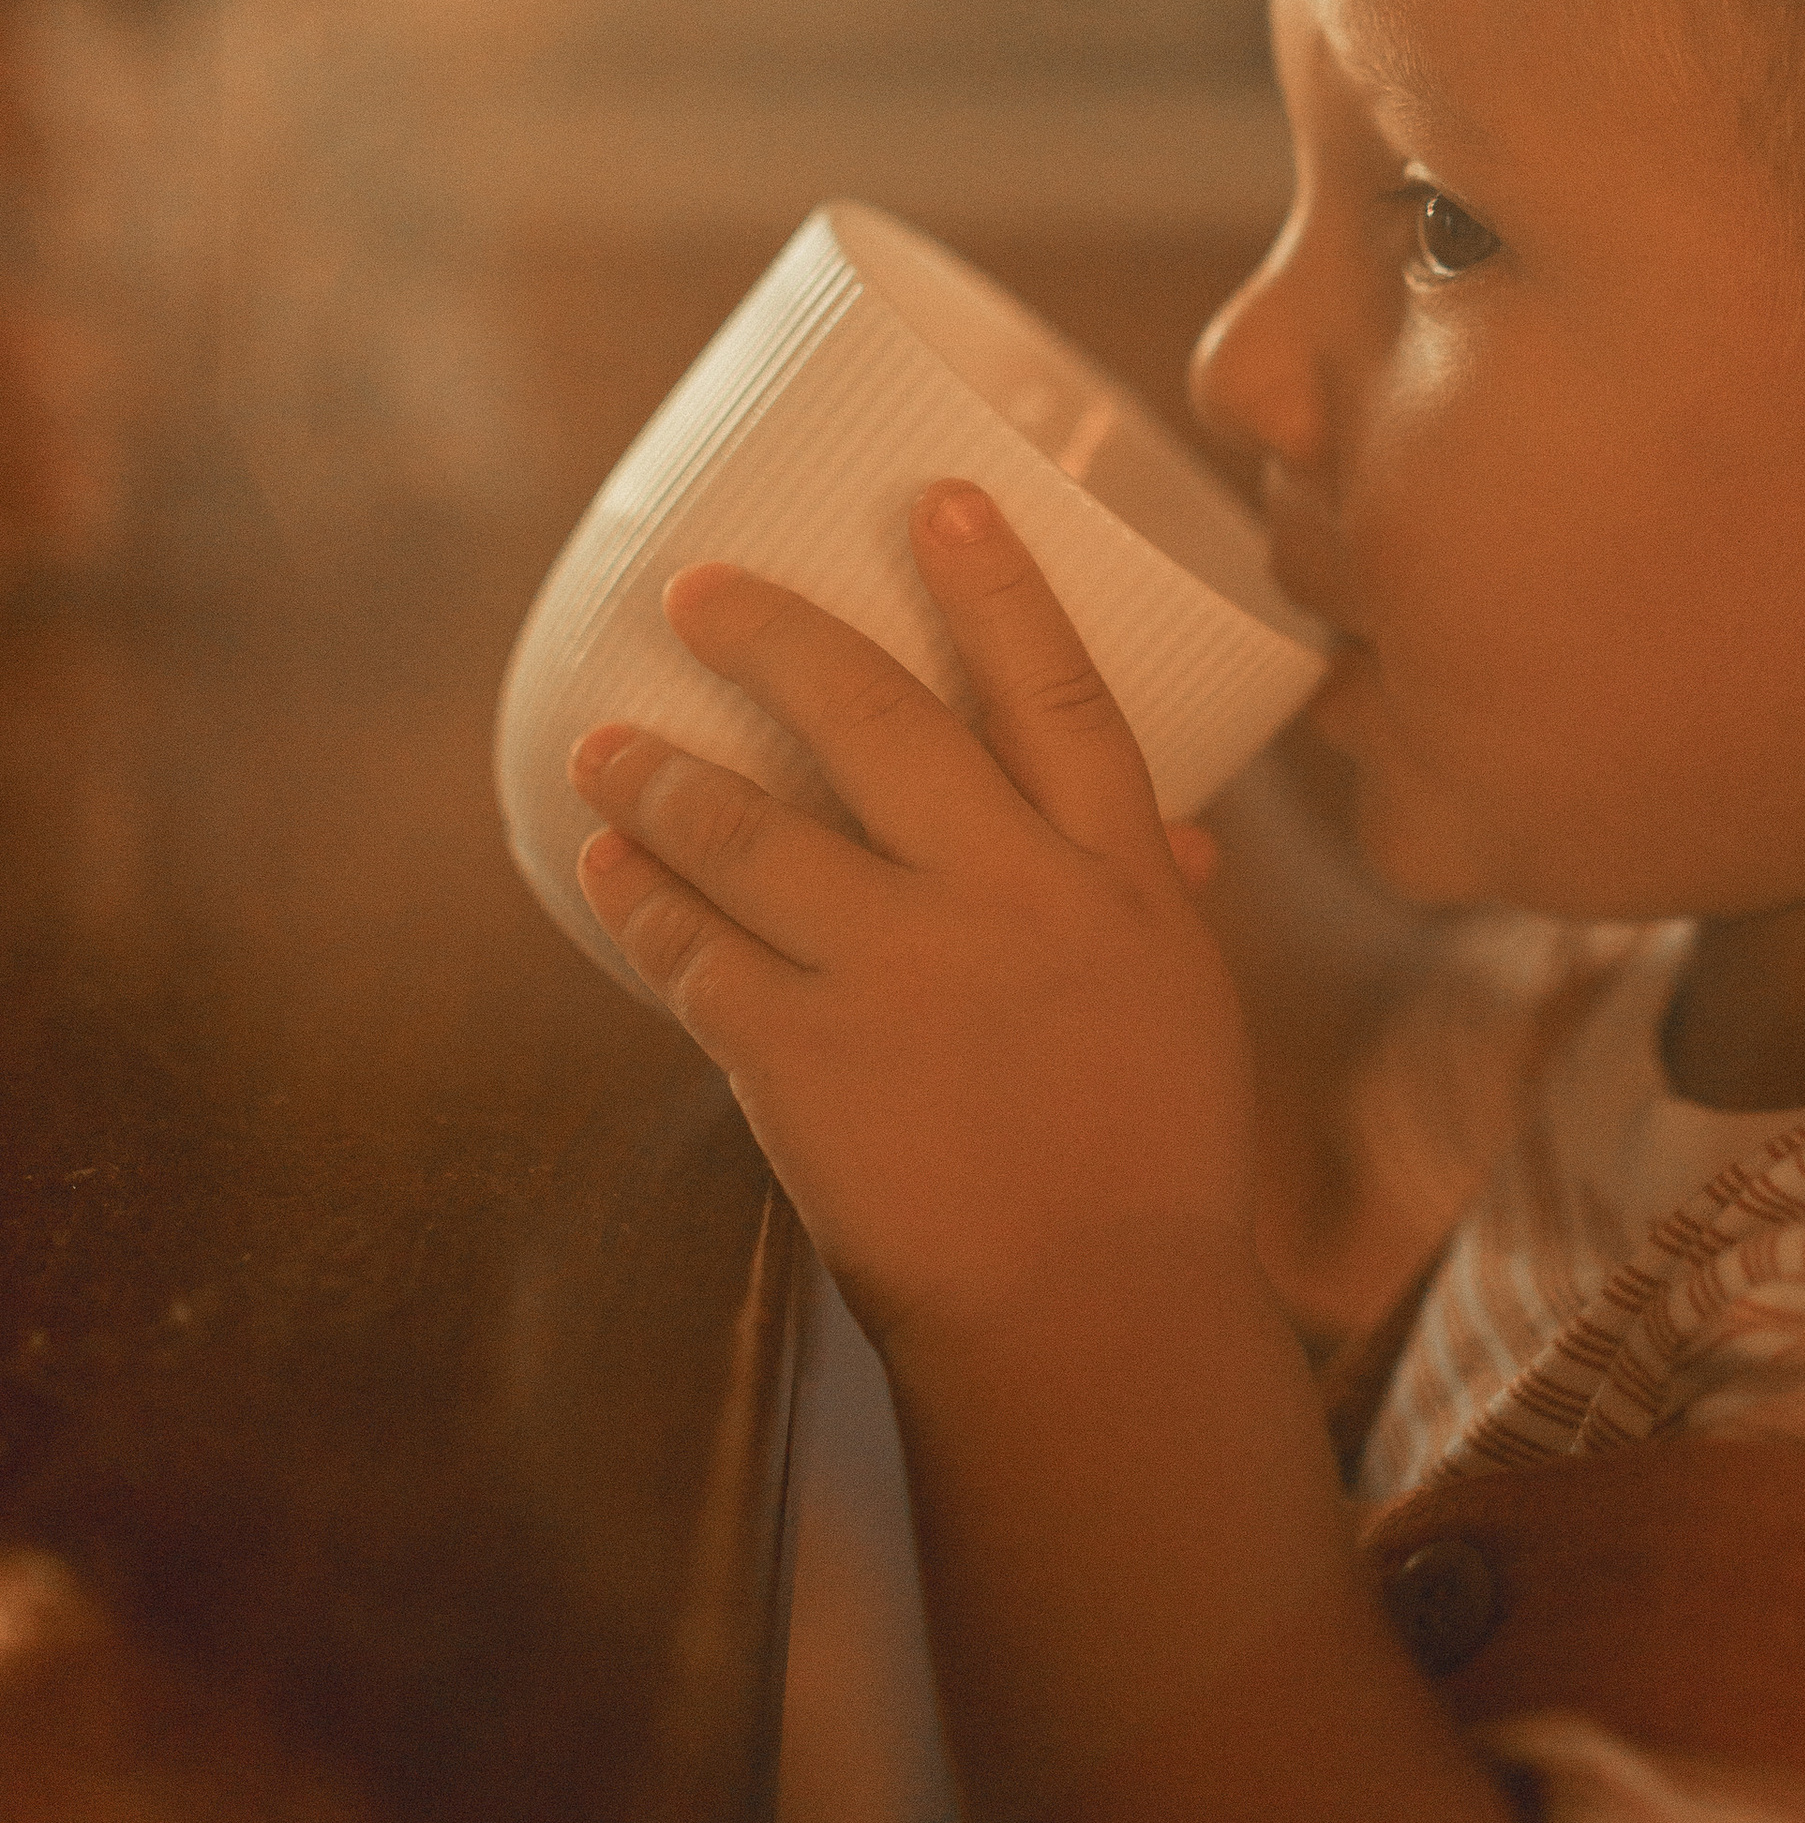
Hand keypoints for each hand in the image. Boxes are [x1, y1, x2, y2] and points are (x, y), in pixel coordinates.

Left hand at [569, 485, 1255, 1351]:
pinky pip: (695, 953)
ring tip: (603, 746)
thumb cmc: (1156, 1166)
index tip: (938, 501)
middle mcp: (1003, 896)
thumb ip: (1149, 899)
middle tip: (701, 592)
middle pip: (878, 718)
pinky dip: (642, 902)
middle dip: (776, 637)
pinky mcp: (806, 1054)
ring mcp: (897, 970)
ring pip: (751, 829)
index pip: (1058, 691)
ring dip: (663, 776)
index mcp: (1112, 877)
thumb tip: (1170, 832)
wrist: (1090, 1321)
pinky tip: (608, 869)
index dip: (998, 586)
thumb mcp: (1183, 1003)